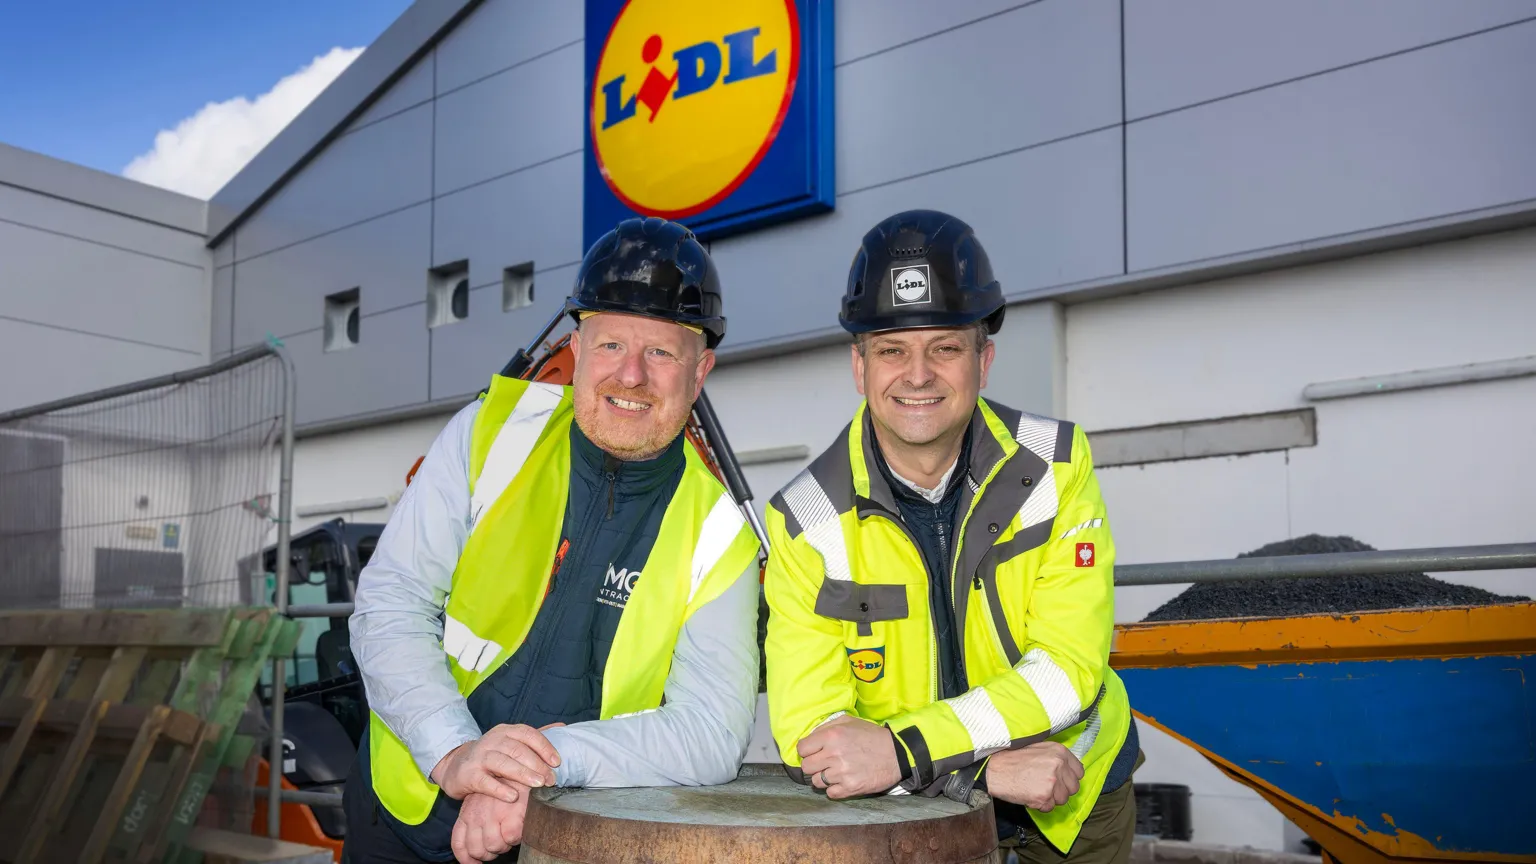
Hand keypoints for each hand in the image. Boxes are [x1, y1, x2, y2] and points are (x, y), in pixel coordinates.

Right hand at [431, 723, 561, 801]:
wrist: (455, 766)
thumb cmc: (491, 756)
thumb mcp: (510, 743)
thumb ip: (535, 737)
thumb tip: (562, 727)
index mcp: (505, 732)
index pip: (527, 734)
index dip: (544, 747)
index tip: (557, 762)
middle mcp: (492, 741)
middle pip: (517, 749)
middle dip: (537, 764)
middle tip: (551, 779)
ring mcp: (479, 757)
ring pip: (502, 762)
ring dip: (522, 774)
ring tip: (538, 785)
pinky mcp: (468, 774)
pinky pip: (484, 781)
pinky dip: (499, 789)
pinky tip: (513, 797)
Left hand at [451, 788, 528, 863]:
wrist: (520, 764)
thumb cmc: (504, 784)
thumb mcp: (482, 800)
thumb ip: (477, 819)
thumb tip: (479, 846)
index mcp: (467, 812)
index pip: (459, 844)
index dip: (466, 859)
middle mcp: (476, 815)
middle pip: (477, 849)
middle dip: (489, 853)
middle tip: (500, 845)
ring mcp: (493, 815)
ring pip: (494, 846)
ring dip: (504, 846)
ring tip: (511, 835)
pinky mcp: (512, 814)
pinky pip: (511, 838)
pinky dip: (516, 838)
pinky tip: (520, 829)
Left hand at [797, 715, 901, 799]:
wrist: (896, 754)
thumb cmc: (871, 736)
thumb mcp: (848, 721)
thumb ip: (826, 727)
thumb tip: (810, 738)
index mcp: (831, 736)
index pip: (801, 749)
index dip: (807, 750)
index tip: (814, 751)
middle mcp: (833, 755)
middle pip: (806, 767)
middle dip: (813, 765)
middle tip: (824, 763)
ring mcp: (841, 773)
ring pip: (816, 782)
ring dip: (823, 778)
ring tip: (836, 772)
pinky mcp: (850, 788)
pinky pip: (830, 793)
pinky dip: (834, 789)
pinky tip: (843, 780)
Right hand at [985, 742, 1083, 811]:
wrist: (993, 769)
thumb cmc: (1012, 758)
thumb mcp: (1038, 748)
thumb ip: (1055, 758)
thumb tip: (1068, 771)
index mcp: (1059, 751)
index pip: (1079, 771)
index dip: (1069, 778)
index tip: (1060, 780)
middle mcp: (1059, 765)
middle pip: (1073, 788)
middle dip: (1061, 790)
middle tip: (1044, 786)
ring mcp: (1052, 782)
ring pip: (1062, 800)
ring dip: (1050, 799)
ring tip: (1034, 789)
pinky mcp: (1044, 797)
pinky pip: (1049, 808)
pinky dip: (1040, 805)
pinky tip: (1029, 795)